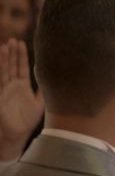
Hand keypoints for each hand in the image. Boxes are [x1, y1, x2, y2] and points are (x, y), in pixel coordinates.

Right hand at [0, 39, 43, 159]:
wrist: (17, 136)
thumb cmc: (28, 120)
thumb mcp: (40, 101)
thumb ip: (43, 88)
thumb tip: (50, 74)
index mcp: (22, 86)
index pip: (21, 67)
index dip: (21, 55)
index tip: (21, 42)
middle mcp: (11, 86)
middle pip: (11, 66)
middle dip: (12, 53)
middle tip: (13, 40)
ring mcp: (4, 91)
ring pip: (3, 72)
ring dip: (3, 60)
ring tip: (4, 46)